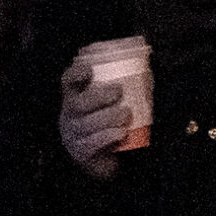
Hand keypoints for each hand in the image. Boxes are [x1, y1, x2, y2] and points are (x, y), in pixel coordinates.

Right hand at [58, 62, 129, 179]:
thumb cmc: (112, 121)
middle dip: (98, 96)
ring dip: (107, 117)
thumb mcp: (115, 100)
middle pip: (76, 104)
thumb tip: (147, 58)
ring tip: (125, 114)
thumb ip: (126, 82)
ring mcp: (72, 136)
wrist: (108, 158)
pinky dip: (107, 137)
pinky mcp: (81, 154)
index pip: (68, 81)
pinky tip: (121, 133)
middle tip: (118, 91)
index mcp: (74, 97)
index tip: (89, 69)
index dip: (76, 73)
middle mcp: (69, 116)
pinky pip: (91, 145)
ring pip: (85, 125)